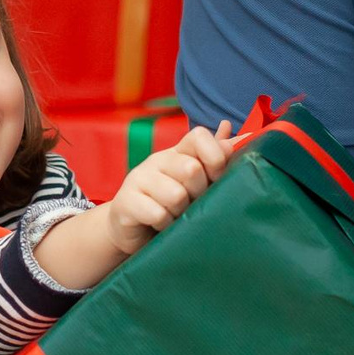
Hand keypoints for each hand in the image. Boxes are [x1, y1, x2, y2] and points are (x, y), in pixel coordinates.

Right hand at [104, 123, 234, 254]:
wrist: (129, 228)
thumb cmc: (169, 203)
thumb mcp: (194, 182)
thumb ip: (212, 157)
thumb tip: (227, 126)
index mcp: (178, 152)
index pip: (199, 136)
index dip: (215, 158)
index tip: (216, 179)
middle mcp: (157, 159)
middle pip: (191, 168)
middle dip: (198, 193)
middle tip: (190, 204)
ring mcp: (139, 177)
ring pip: (176, 195)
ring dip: (180, 213)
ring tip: (174, 216)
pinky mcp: (125, 200)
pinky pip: (157, 214)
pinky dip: (164, 224)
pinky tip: (160, 224)